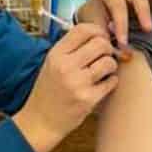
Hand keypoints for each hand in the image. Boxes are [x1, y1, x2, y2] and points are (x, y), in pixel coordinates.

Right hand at [12, 24, 118, 151]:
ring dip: (111, 66)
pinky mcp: (88, 99)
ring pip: (109, 62)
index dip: (98, 31)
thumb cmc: (48, 91)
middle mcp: (66, 66)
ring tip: (103, 72)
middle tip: (104, 57)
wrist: (40, 121)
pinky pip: (111, 82)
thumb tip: (100, 35)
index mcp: (56, 54)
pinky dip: (111, 82)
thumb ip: (72, 49)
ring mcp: (78, 83)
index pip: (83, 30)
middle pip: (100, 43)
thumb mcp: (52, 64)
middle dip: (108, 49)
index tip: (101, 38)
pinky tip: (102, 85)